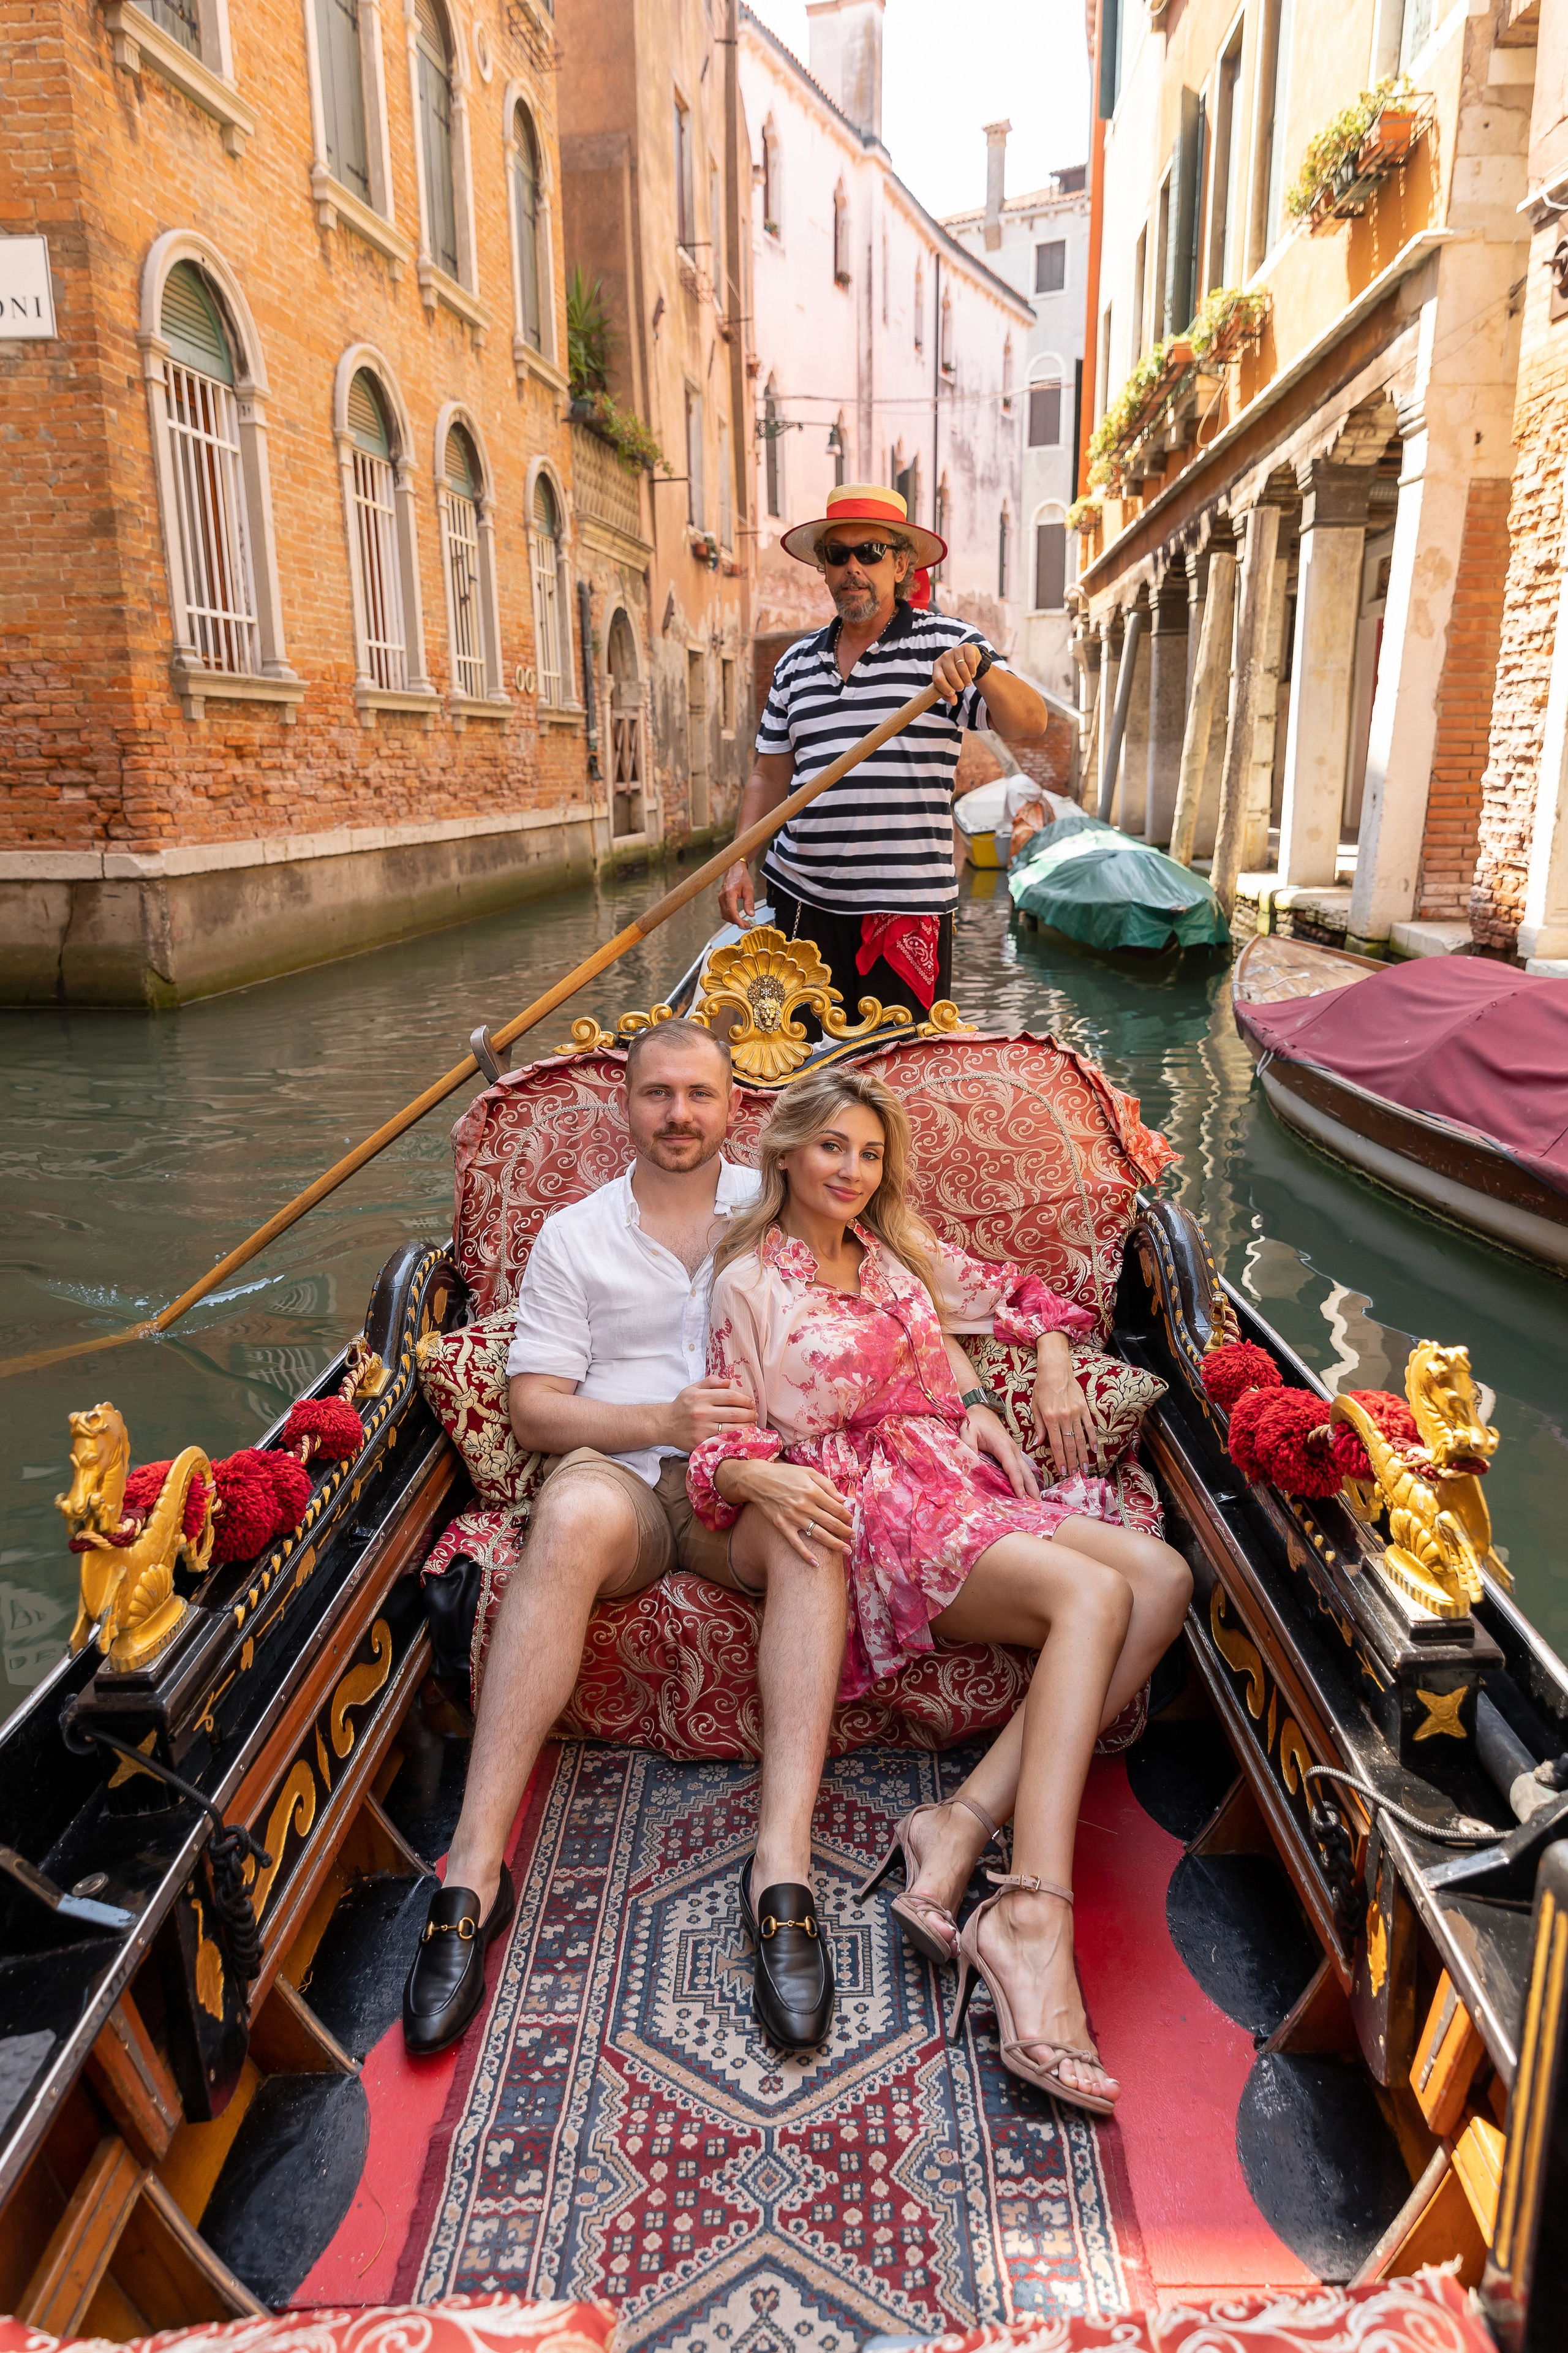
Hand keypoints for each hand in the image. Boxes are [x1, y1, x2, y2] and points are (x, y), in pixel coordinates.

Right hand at [665, 1376, 755, 1451]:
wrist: (665, 1425)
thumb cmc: (682, 1406)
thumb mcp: (693, 1388)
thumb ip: (710, 1382)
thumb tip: (728, 1381)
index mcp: (701, 1397)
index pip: (730, 1396)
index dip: (744, 1399)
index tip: (751, 1402)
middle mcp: (701, 1413)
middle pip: (734, 1413)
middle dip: (749, 1414)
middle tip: (755, 1414)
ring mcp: (701, 1429)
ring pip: (732, 1428)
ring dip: (747, 1427)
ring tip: (752, 1424)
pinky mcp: (701, 1442)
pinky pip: (723, 1440)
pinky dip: (735, 1438)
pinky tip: (742, 1435)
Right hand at [719, 859, 755, 924]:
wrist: (734, 868)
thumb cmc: (741, 876)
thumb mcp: (749, 889)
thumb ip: (749, 903)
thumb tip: (751, 914)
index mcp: (729, 893)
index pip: (731, 911)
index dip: (738, 921)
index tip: (744, 925)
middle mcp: (722, 896)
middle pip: (727, 915)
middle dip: (736, 922)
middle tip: (746, 925)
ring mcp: (720, 898)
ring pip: (724, 915)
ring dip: (733, 920)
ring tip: (743, 922)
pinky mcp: (721, 899)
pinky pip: (724, 911)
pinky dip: (730, 916)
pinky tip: (737, 917)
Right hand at [719, 1458, 853, 1563]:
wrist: (757, 1480)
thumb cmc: (785, 1474)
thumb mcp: (808, 1472)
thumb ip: (827, 1484)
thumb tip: (843, 1500)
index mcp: (812, 1490)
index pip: (836, 1508)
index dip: (846, 1516)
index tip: (851, 1521)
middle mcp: (805, 1505)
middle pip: (831, 1523)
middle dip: (846, 1532)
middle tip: (853, 1538)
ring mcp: (793, 1517)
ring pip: (819, 1535)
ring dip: (835, 1544)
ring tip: (846, 1551)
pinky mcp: (782, 1526)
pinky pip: (796, 1544)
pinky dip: (806, 1555)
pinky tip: (816, 1564)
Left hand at [931, 642, 981, 704]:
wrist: (969, 659)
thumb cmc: (957, 674)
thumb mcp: (951, 684)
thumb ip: (949, 695)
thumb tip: (953, 702)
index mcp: (937, 666)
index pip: (937, 679)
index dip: (945, 688)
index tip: (952, 693)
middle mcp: (944, 657)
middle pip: (951, 675)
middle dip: (958, 685)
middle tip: (962, 688)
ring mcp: (955, 650)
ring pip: (962, 669)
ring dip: (966, 679)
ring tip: (968, 682)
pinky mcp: (966, 647)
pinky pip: (970, 662)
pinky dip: (972, 671)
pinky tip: (972, 674)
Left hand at [960, 1403, 1039, 1499]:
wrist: (981, 1409)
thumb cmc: (974, 1421)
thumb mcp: (968, 1432)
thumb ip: (969, 1447)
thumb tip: (970, 1465)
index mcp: (1004, 1447)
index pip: (1013, 1470)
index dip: (1018, 1485)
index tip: (1022, 1499)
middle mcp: (1013, 1450)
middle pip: (1026, 1473)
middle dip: (1032, 1490)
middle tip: (1036, 1507)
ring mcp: (1015, 1451)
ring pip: (1027, 1472)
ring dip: (1032, 1487)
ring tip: (1035, 1503)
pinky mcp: (1012, 1453)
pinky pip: (1022, 1469)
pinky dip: (1027, 1481)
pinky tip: (1027, 1491)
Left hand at [1030, 1352, 1096, 1478]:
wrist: (1056, 1369)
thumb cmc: (1042, 1387)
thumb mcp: (1035, 1406)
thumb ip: (1038, 1426)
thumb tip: (1038, 1444)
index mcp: (1050, 1418)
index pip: (1056, 1444)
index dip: (1060, 1459)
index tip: (1063, 1471)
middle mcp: (1064, 1417)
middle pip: (1070, 1445)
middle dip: (1072, 1461)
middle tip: (1074, 1475)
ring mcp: (1076, 1413)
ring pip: (1080, 1438)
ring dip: (1082, 1455)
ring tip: (1084, 1467)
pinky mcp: (1084, 1408)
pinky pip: (1089, 1426)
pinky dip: (1093, 1438)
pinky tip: (1095, 1450)